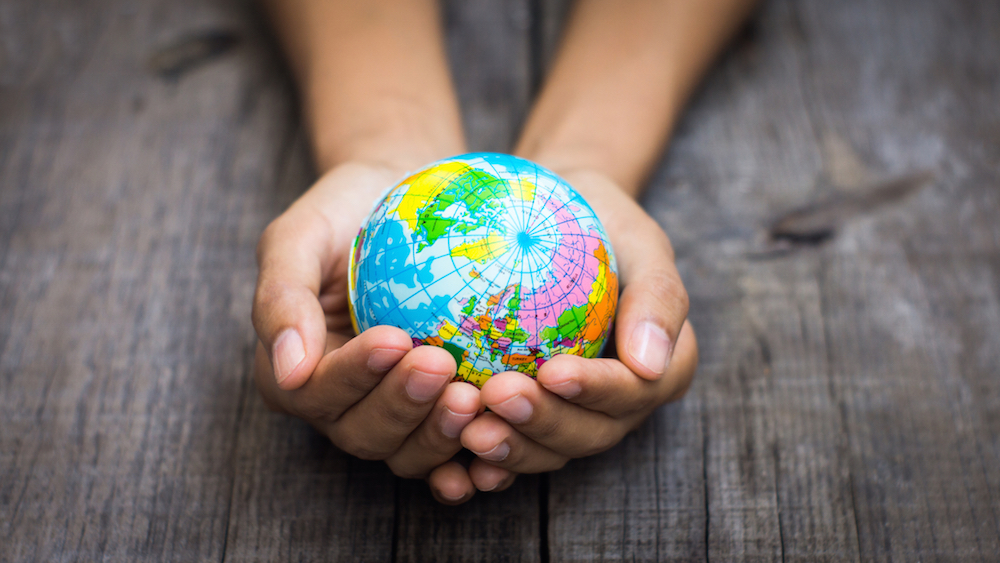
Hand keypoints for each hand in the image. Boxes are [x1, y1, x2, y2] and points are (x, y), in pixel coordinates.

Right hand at [252, 161, 482, 503]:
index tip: (395, 339)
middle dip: (402, 406)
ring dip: (440, 434)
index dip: (355, 375)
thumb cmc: (347, 211)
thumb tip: (287, 372)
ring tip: (475, 397)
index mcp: (296, 374)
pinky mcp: (440, 418)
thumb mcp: (301, 236)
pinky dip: (477, 452)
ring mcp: (394, 419)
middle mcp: (340, 408)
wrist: (407, 198)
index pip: (318, 391)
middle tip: (442, 365)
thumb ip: (281, 297)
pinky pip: (455, 449)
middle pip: (364, 433)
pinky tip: (504, 430)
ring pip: (409, 452)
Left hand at [457, 169, 696, 493]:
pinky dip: (482, 456)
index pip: (633, 392)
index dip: (595, 391)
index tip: (552, 371)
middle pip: (588, 434)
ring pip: (546, 451)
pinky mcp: (528, 421)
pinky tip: (450, 449)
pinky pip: (508, 445)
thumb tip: (649, 364)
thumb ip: (657, 297)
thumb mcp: (641, 241)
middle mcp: (619, 407)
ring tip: (467, 429)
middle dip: (543, 423)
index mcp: (659, 371)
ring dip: (509, 447)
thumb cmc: (602, 223)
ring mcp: (573, 420)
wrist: (554, 224)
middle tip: (495, 396)